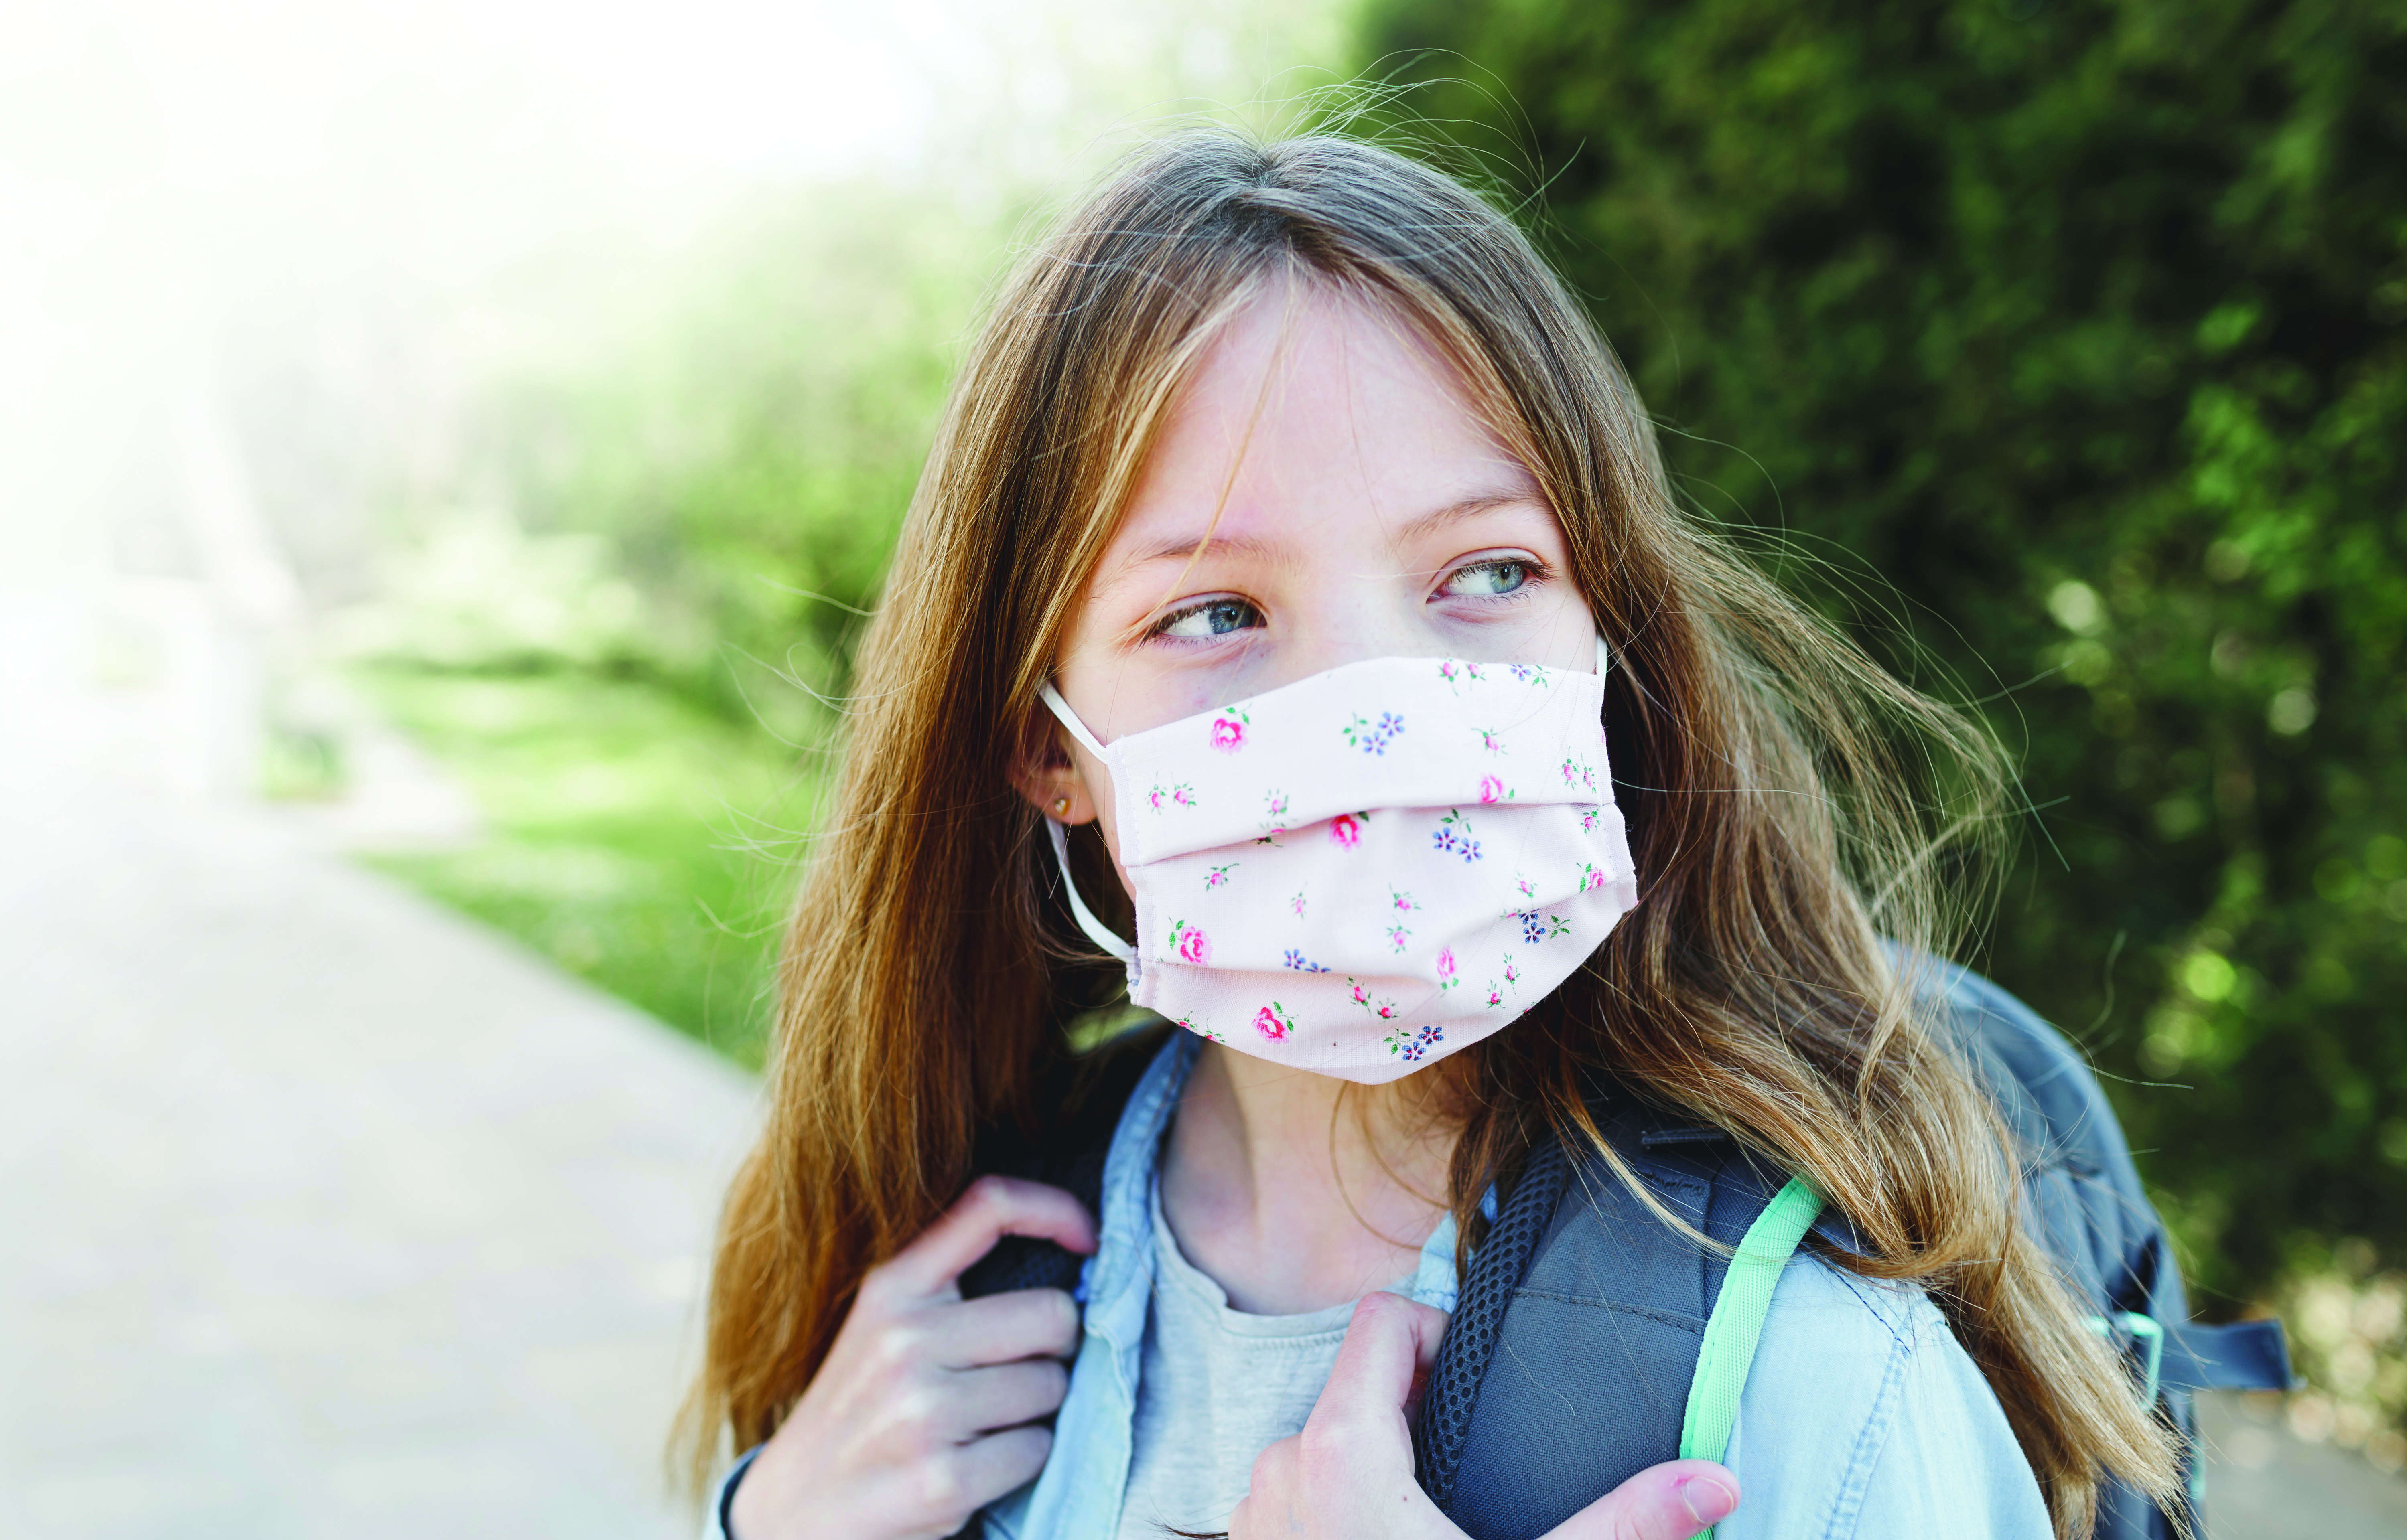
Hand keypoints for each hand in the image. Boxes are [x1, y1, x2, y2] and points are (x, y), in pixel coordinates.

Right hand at [727, 1176, 1095, 1539]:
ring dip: (1035, 1412)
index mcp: (891, 1289)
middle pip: (1052, 1313)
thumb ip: (953, 1290)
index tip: (1089, 1243)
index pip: (990, 1206)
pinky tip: (976, 1467)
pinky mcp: (942, 1480)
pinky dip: (1022, 1461)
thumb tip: (1076, 1268)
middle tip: (1020, 1371)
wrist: (790, 1514)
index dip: (1058, 1210)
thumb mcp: (880, 1329)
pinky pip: (1037, 1449)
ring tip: (982, 1425)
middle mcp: (904, 1340)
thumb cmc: (859, 1415)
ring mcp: (921, 1411)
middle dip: (1054, 1348)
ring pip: (1051, 1386)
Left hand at [1229, 1291, 1739, 1539]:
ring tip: (1433, 1513)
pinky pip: (1295, 1494)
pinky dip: (1338, 1506)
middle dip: (1415, 1407)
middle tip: (1469, 1459)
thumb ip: (1624, 1527)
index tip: (1477, 1384)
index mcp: (1341, 1452)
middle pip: (1355, 1384)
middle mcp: (1281, 1470)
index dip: (1440, 1335)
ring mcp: (1256, 1517)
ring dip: (1375, 1461)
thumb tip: (1716, 1482)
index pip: (1382, 1321)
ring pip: (1322, 1441)